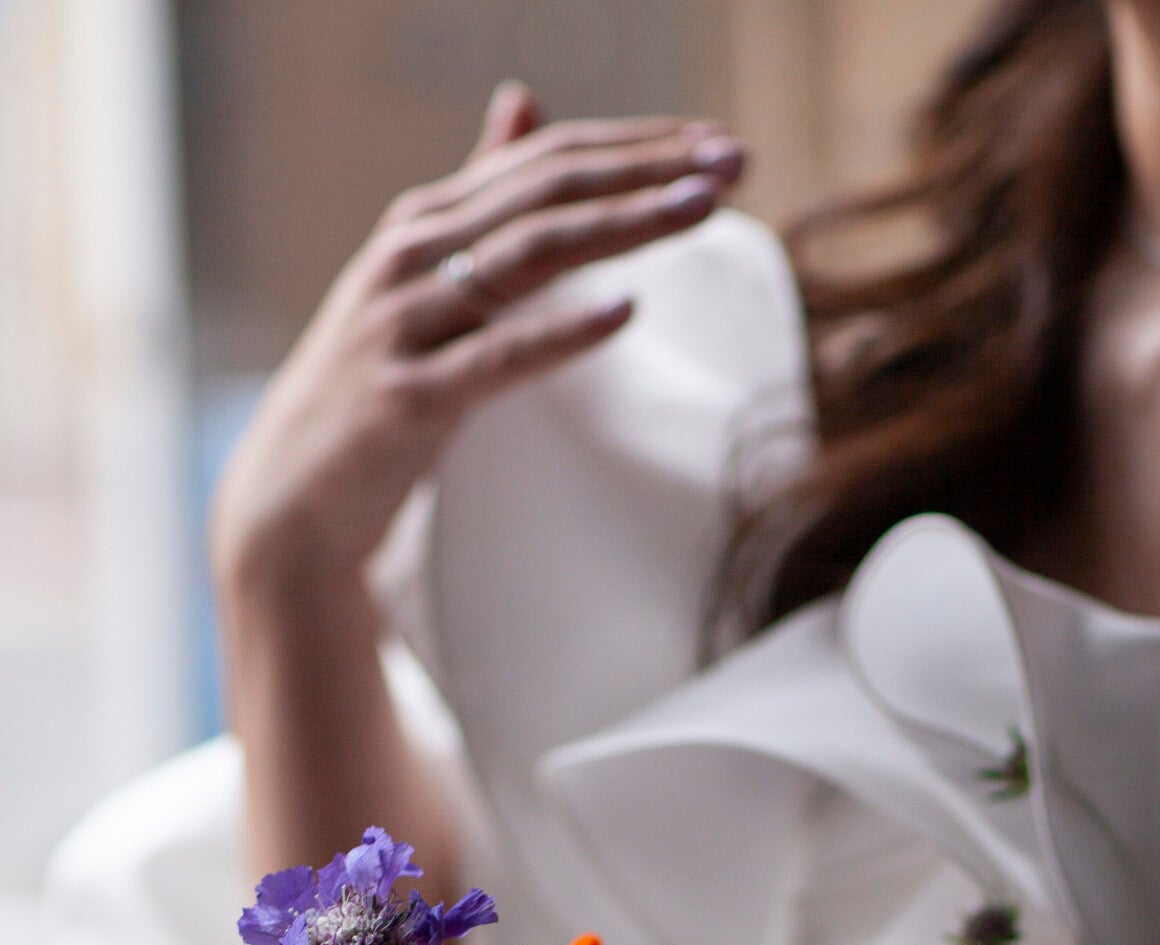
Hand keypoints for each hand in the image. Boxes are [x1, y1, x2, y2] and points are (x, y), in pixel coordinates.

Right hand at [211, 82, 744, 595]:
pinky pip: (496, 358)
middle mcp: (411, 256)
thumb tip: (522, 99)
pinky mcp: (408, 400)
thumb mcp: (427, 279)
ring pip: (527, 255)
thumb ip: (478, 194)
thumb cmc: (378, 388)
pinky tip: (626, 310)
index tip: (716, 143)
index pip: (544, 160)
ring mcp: (404, 324)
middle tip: (734, 161)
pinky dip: (562, 332)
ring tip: (702, 211)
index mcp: (427, 222)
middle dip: (647, 169)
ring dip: (622, 225)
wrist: (294, 499)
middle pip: (545, 191)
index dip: (634, 143)